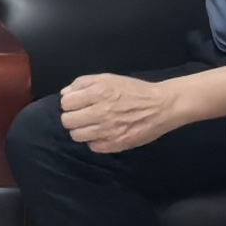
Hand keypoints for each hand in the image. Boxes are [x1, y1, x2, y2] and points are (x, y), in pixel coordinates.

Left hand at [59, 71, 196, 153]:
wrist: (161, 106)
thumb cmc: (134, 90)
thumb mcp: (108, 78)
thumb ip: (83, 83)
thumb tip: (64, 93)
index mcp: (98, 93)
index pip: (66, 103)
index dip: (69, 104)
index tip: (77, 104)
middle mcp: (100, 112)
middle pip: (68, 121)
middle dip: (72, 118)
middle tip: (82, 116)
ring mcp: (107, 130)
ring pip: (77, 136)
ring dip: (81, 130)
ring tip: (91, 126)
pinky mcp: (116, 144)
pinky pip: (93, 147)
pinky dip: (95, 141)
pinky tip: (103, 134)